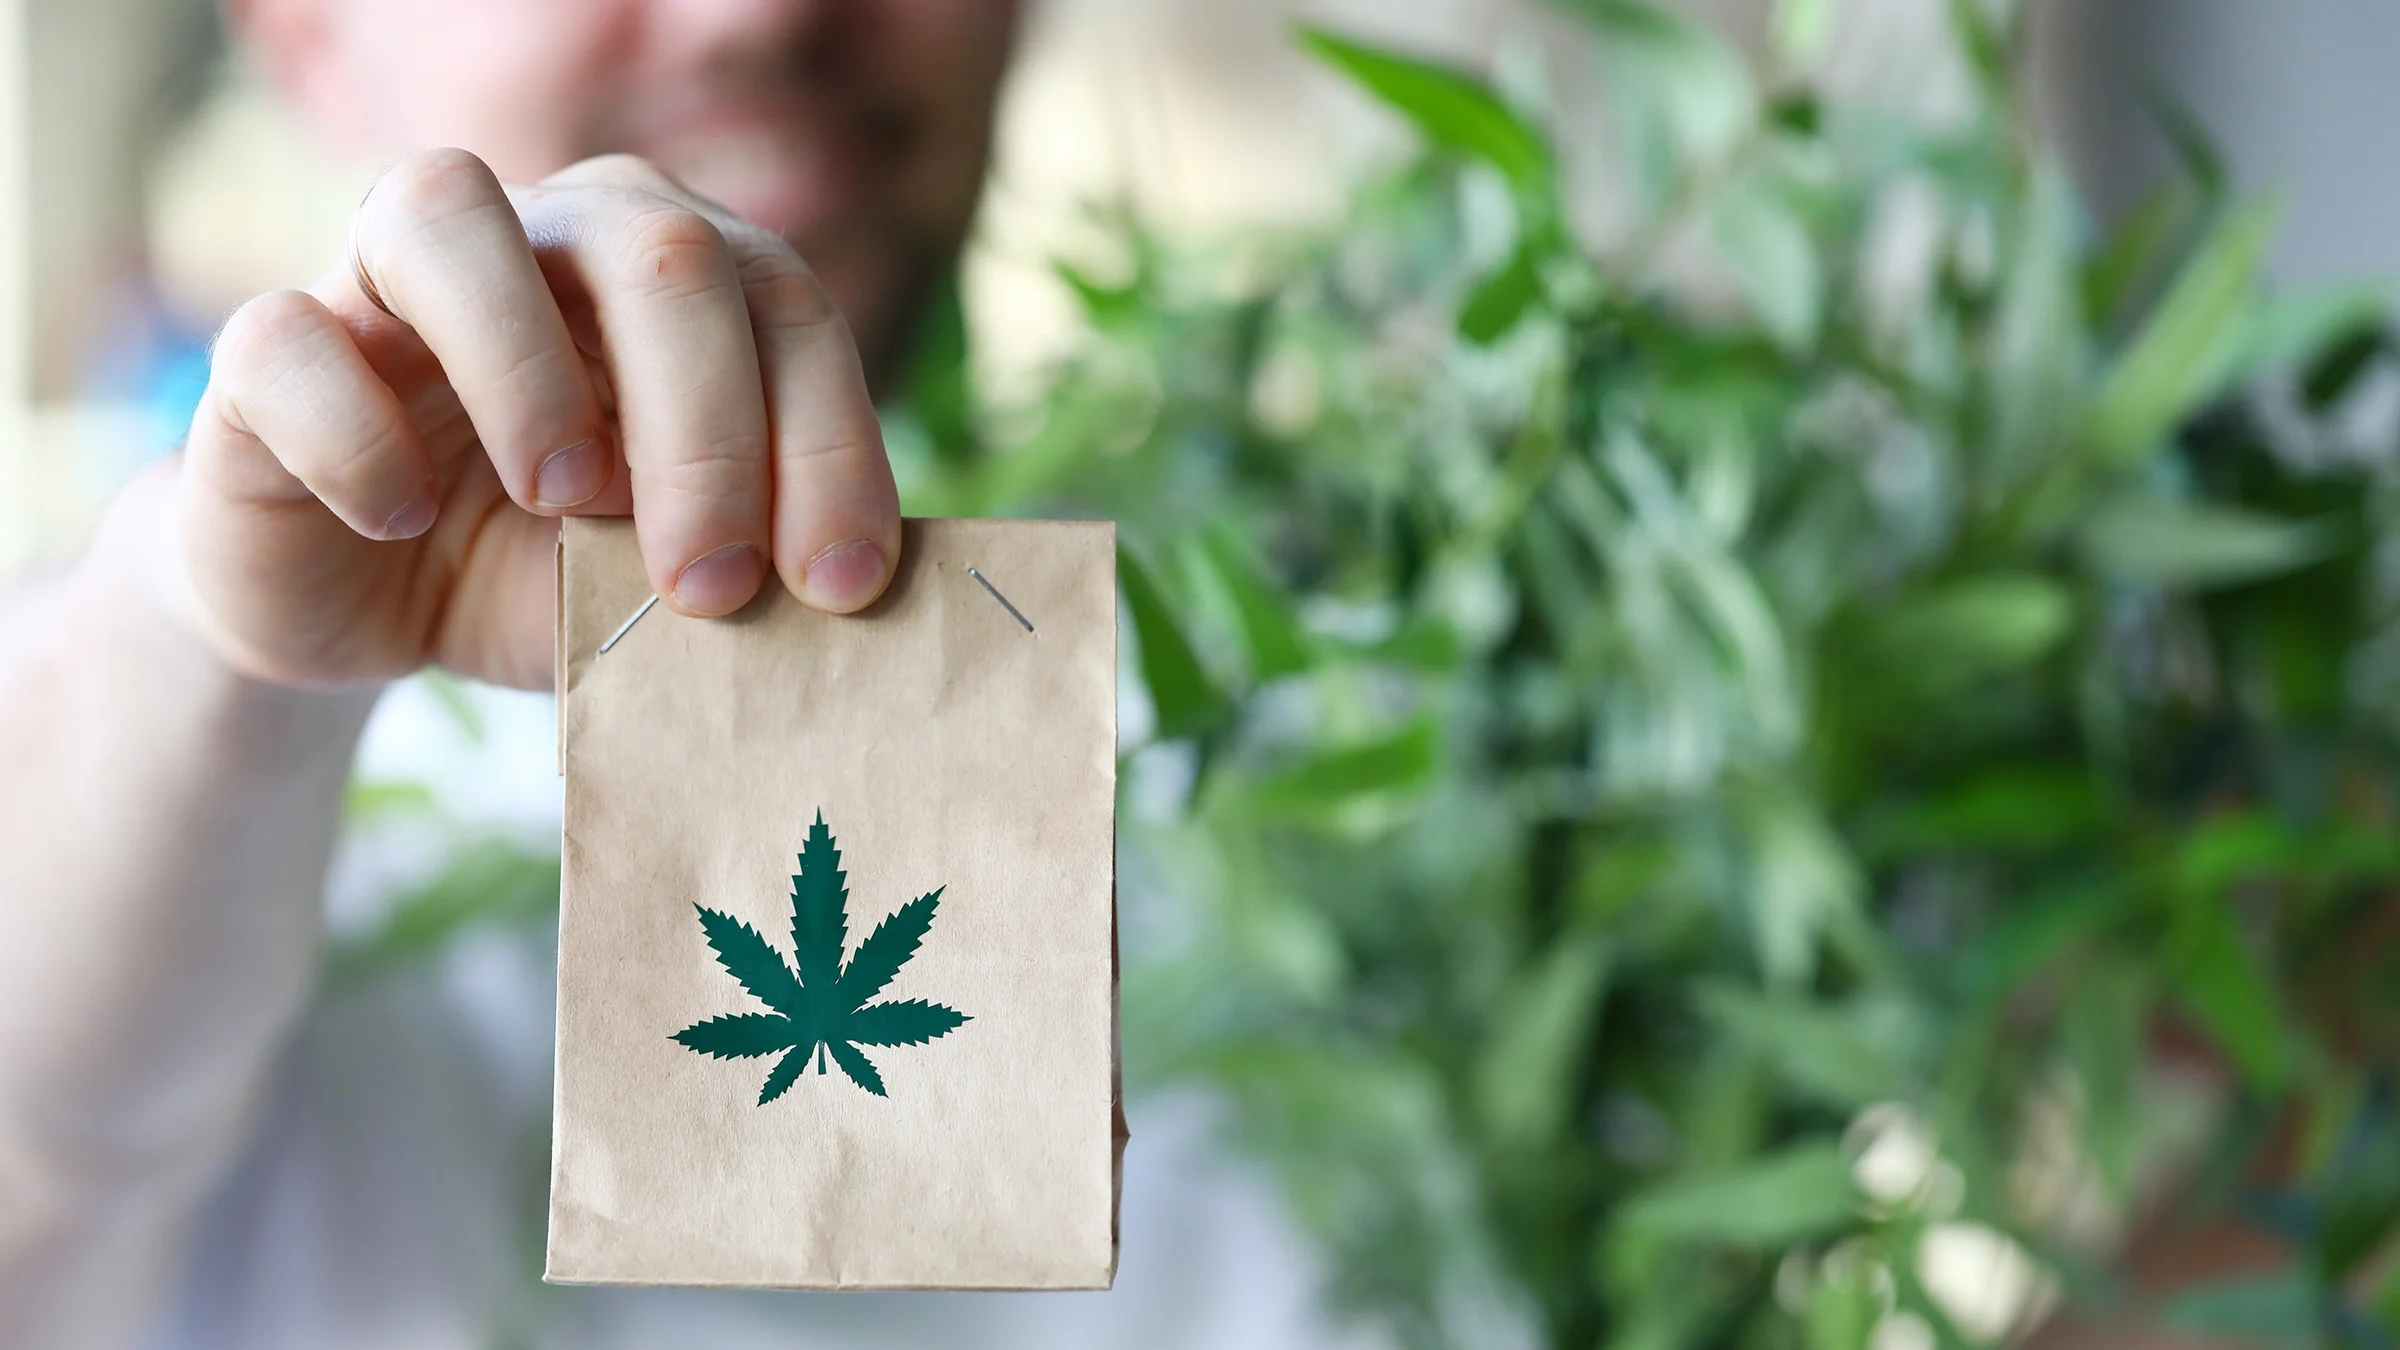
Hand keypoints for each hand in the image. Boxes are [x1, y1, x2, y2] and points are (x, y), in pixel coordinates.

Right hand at [171, 148, 900, 689]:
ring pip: (445, 206)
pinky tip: (400, 518)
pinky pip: (285, 333)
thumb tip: (868, 604)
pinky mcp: (266, 348)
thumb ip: (756, 559)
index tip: (837, 583)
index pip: (784, 305)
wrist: (371, 613)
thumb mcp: (671, 575)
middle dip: (709, 426)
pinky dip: (353, 429)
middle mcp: (544, 237)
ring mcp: (388, 277)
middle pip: (656, 246)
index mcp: (673, 276)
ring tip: (566, 501)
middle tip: (713, 583)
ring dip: (528, 365)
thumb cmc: (551, 571)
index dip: (829, 439)